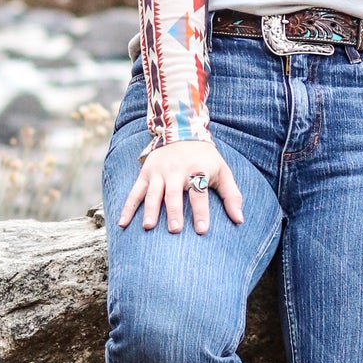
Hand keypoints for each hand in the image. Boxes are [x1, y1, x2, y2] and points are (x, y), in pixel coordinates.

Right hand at [119, 137, 243, 235]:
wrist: (181, 131)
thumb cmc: (206, 158)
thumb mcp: (223, 171)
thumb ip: (232, 195)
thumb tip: (240, 220)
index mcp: (197, 170)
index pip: (199, 192)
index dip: (201, 211)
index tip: (201, 230)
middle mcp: (176, 171)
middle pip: (174, 193)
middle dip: (174, 211)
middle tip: (174, 230)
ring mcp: (158, 172)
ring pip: (153, 193)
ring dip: (151, 209)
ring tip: (148, 227)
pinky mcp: (145, 174)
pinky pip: (135, 192)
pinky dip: (128, 207)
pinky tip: (123, 223)